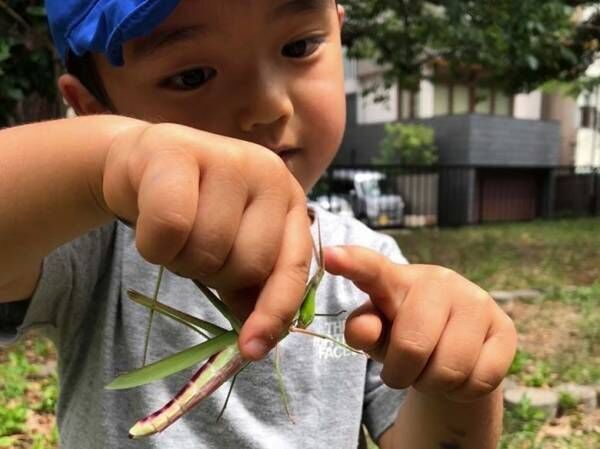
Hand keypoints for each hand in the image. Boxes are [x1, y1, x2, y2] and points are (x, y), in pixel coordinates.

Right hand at [102, 123, 312, 359]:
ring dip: (180, 259)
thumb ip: (250, 285)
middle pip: (246, 263)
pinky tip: (149, 220)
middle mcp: (269, 173)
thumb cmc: (193, 208)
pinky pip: (169, 227)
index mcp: (289, 200)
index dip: (274, 312)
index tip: (252, 349)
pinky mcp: (178, 151)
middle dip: (213, 274)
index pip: (292, 266)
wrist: (143, 163)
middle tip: (195, 250)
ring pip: (207, 249)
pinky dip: (153, 243)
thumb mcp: (231, 246)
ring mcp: (227, 157)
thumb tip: (258, 340)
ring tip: (174, 233)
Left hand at [324, 246, 516, 401]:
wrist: (456, 347)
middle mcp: (439, 281)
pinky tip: (460, 373)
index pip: (372, 269)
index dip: (352, 263)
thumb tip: (364, 329)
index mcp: (396, 279)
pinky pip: (479, 379)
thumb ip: (364, 331)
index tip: (330, 255)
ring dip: (432, 383)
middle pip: (412, 345)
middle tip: (402, 371)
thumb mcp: (377, 334)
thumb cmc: (404, 333)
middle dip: (401, 373)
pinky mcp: (505, 328)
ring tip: (431, 369)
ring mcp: (476, 301)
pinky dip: (462, 391)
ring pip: (449, 369)